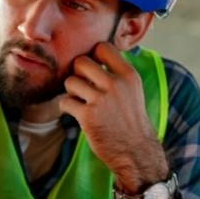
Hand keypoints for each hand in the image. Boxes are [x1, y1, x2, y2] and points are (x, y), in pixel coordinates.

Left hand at [59, 42, 167, 190]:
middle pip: (80, 61)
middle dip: (77, 73)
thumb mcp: (132, 90)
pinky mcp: (87, 115)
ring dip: (71, 92)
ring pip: (70, 82)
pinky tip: (77, 114)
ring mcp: (101, 99)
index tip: (92, 70)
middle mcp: (116, 84)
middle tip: (83, 86)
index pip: (103, 47)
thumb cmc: (129, 120)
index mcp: (129, 75)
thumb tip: (91, 56)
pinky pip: (64, 102)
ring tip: (81, 102)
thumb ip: (115, 73)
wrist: (135, 151)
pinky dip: (67, 108)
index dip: (92, 56)